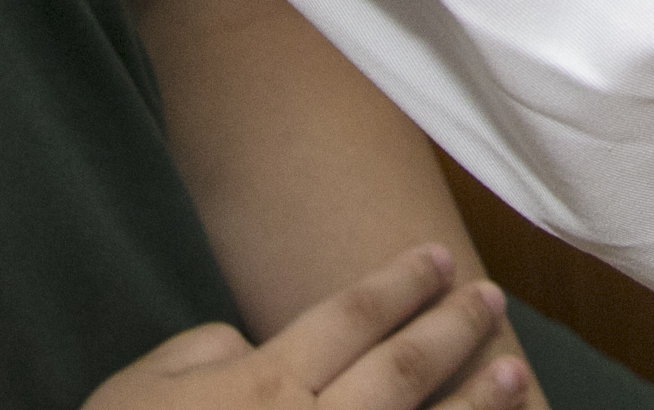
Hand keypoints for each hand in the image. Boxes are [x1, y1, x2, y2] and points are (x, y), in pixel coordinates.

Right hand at [87, 246, 526, 409]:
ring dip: (472, 405)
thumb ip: (203, 349)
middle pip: (401, 369)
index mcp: (263, 382)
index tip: (439, 257)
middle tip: (492, 298)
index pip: (351, 318)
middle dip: (452, 329)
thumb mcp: (140, 386)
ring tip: (514, 372)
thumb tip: (250, 339)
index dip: (400, 284)